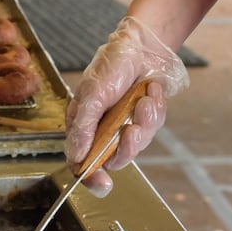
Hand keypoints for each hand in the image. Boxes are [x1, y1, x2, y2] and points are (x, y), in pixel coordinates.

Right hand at [64, 15, 189, 196]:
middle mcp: (103, 131)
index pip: (82, 161)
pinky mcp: (145, 121)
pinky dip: (154, 110)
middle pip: (114, 159)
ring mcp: (125, 127)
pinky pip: (153, 128)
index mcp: (83, 126)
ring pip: (137, 145)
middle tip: (131, 128)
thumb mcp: (92, 94)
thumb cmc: (111, 65)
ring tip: (143, 99)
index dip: (90, 177)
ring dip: (144, 121)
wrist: (143, 47)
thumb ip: (83, 127)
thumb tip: (76, 156)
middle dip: (127, 145)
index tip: (103, 184)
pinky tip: (150, 92)